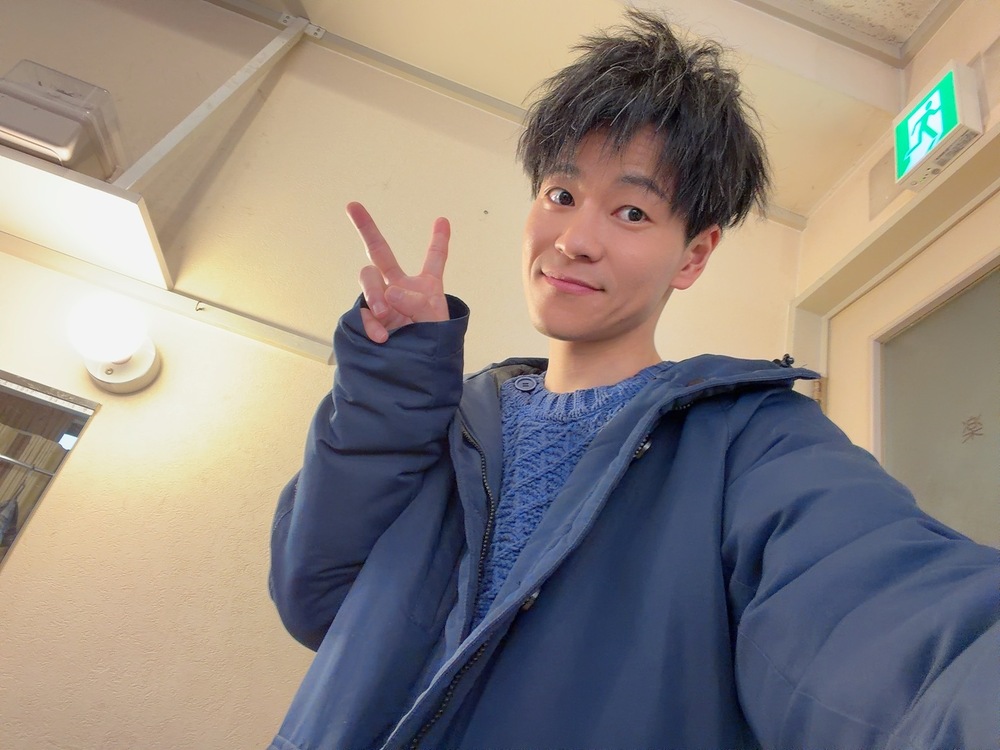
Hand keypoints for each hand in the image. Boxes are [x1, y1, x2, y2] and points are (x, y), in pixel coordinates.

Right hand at [347, 202, 450, 342]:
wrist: (415, 377)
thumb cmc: (431, 346)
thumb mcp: (434, 321)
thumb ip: (416, 301)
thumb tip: (388, 292)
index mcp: (425, 287)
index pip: (434, 259)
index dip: (439, 240)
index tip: (442, 220)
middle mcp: (399, 289)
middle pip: (379, 253)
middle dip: (365, 227)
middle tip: (352, 206)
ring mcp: (381, 302)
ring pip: (368, 279)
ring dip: (374, 292)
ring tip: (385, 313)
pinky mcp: (368, 319)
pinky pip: (361, 311)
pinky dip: (370, 322)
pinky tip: (381, 336)